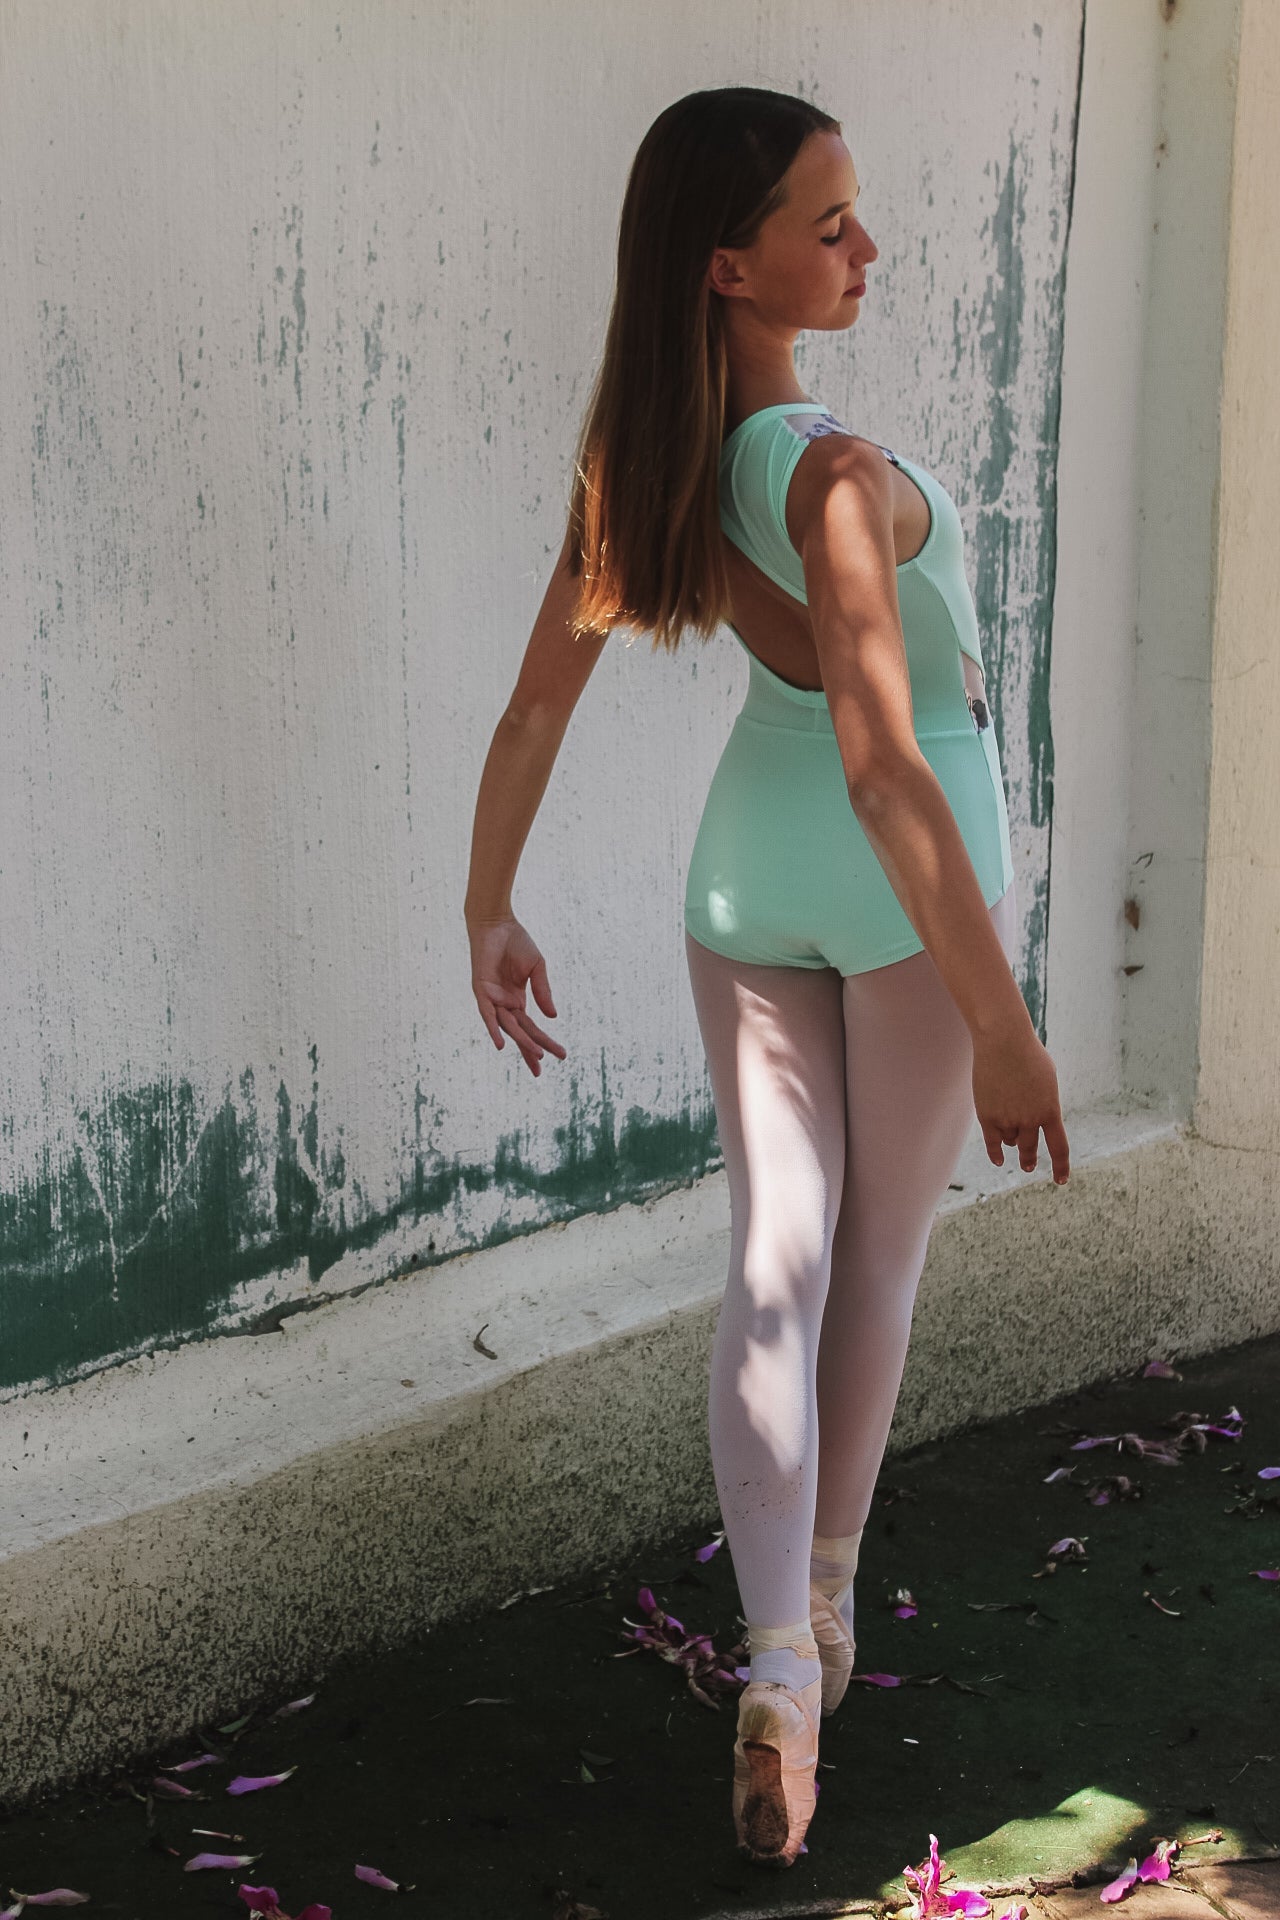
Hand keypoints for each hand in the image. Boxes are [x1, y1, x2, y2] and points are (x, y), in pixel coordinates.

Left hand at [468, 916, 566, 1076]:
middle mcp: (504, 1003)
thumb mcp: (537, 968)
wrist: (496, 922)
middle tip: (543, 1069)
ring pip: (508, 1026)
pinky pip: (487, 1014)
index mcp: (517, 999)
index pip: (532, 1027)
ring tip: (537, 1056)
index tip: (560, 1056)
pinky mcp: (481, 990)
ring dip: (521, 1042)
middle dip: (533, 1050)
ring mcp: (492, 998)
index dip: (544, 1042)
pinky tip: (501, 1045)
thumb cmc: (515, 942)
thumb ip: (543, 992)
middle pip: (520, 1032)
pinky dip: (493, 1029)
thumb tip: (552, 1017)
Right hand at [972, 1024, 1070, 1183]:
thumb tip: (1035, 1124)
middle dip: (1029, 1159)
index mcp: (1050, 1110)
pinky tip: (999, 1160)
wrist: (1003, 1041)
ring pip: (1010, 1140)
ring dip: (1011, 1139)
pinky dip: (996, 1153)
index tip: (1060, 1180)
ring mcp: (1008, 1118)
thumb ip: (1045, 1104)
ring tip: (1010, 1132)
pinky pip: (993, 1142)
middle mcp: (1030, 1119)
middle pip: (1030, 1148)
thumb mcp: (1047, 1080)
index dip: (1060, 1167)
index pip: (1059, 1148)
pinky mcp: (987, 1116)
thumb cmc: (1028, 1055)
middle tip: (1028, 1166)